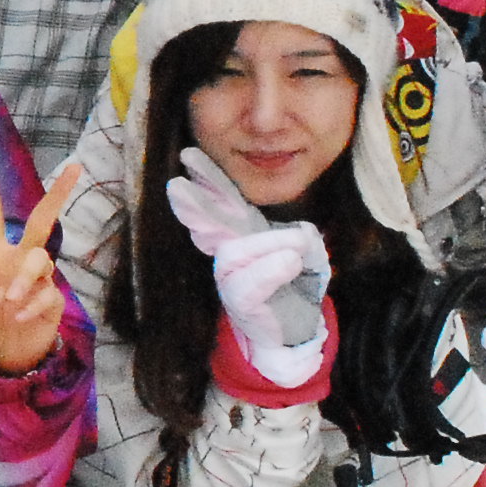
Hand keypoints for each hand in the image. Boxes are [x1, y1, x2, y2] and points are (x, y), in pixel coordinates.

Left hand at [0, 152, 78, 374]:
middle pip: (41, 221)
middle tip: (74, 168)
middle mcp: (19, 260)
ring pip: (41, 260)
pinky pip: (48, 292)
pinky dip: (32, 304)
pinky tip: (20, 317)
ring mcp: (39, 279)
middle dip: (57, 194)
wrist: (0, 357)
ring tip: (8, 301)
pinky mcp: (52, 300)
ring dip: (25, 277)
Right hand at [166, 150, 331, 385]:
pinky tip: (289, 262)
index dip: (209, 180)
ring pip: (235, 254)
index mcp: (245, 235)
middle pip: (209, 225)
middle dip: (193, 205)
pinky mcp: (242, 304)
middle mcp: (232, 254)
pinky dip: (269, 271)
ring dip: (267, 245)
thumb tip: (299, 236)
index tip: (188, 156)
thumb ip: (304, 240)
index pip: (226, 203)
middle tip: (176, 187)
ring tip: (296, 246)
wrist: (296, 330)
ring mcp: (232, 279)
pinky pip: (248, 285)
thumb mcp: (309, 254)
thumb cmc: (297, 285)